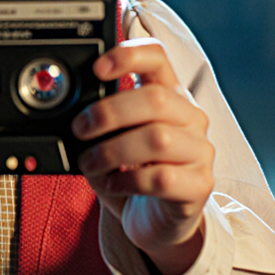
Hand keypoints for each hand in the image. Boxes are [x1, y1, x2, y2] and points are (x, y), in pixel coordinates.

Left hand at [72, 38, 214, 274]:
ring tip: (90, 163)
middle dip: (109, 113)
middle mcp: (190, 118)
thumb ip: (102, 121)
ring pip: (158, 138)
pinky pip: (160, 178)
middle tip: (80, 129)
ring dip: (111, 150)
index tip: (98, 69)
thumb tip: (75, 113)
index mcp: (169, 96)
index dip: (129, 55)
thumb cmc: (132, 173)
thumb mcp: (114, 138)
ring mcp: (200, 152)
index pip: (158, 58)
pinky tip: (113, 184)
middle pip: (156, 99)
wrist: (156, 219)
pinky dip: (126, 180)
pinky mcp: (199, 186)